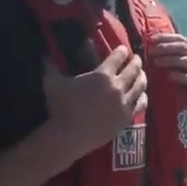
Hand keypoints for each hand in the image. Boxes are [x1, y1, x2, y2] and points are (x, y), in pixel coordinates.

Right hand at [42, 45, 147, 160]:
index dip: (122, 51)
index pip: (117, 57)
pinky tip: (143, 94)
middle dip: (135, 61)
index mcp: (102, 75)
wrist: (68, 136)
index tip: (123, 49)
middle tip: (136, 58)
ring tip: (142, 73)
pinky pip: (140, 104)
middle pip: (133, 69)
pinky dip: (143, 96)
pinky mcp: (126, 117)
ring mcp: (124, 103)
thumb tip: (43, 55)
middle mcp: (117, 86)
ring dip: (142, 76)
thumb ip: (50, 67)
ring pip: (140, 85)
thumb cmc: (61, 108)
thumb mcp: (53, 84)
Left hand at [148, 33, 186, 115]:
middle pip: (183, 48)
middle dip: (165, 48)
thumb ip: (166, 53)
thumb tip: (149, 42)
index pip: (180, 39)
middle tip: (151, 51)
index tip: (151, 40)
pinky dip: (179, 75)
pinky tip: (168, 76)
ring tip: (155, 62)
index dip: (166, 38)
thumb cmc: (178, 82)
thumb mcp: (172, 65)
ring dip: (169, 59)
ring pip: (186, 60)